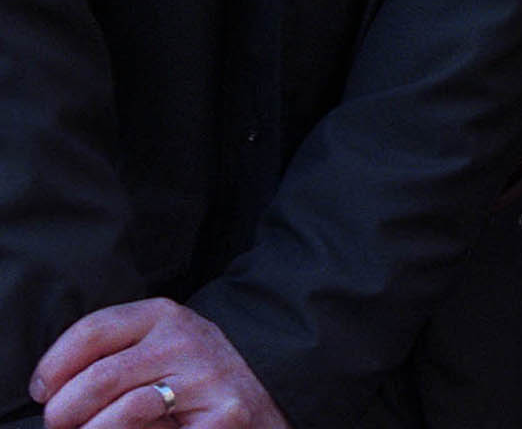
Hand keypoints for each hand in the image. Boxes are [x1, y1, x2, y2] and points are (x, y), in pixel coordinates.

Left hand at [31, 299, 288, 428]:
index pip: (94, 330)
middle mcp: (187, 340)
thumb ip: (117, 354)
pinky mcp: (224, 416)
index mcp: (165, 316)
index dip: (54, 365)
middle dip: (65, 412)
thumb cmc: (196, 377)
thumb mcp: (160, 347)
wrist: (267, 396)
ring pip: (124, 413)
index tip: (41, 391)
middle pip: (100, 377)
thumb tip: (53, 388)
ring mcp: (208, 379)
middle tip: (61, 424)